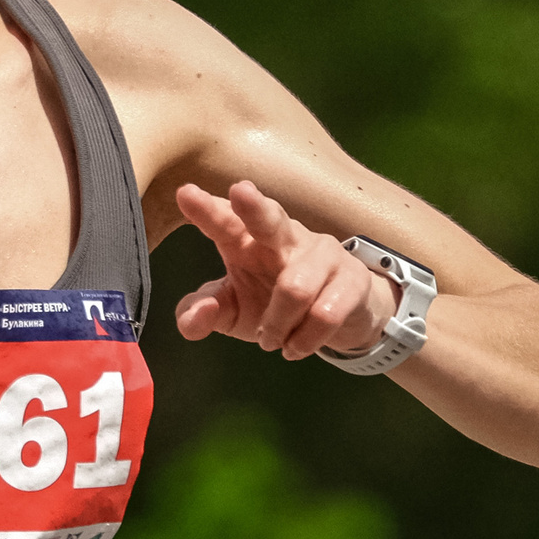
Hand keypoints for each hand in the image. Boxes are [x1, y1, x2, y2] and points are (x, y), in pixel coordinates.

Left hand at [173, 181, 394, 360]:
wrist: (338, 319)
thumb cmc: (270, 304)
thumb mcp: (230, 313)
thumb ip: (200, 314)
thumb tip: (195, 317)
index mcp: (244, 240)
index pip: (224, 221)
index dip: (207, 209)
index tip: (185, 193)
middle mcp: (283, 237)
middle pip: (270, 217)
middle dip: (254, 206)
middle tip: (240, 191)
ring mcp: (321, 252)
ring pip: (295, 288)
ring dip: (276, 326)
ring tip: (270, 341)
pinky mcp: (353, 276)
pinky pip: (325, 313)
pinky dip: (304, 339)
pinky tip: (295, 346)